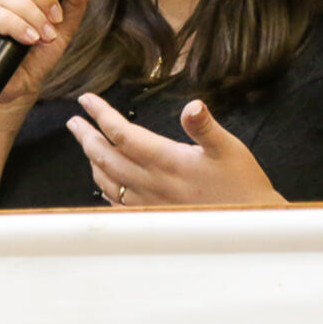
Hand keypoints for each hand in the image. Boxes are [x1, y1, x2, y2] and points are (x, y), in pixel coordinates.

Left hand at [67, 93, 286, 207]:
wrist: (248, 223)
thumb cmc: (241, 183)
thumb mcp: (229, 148)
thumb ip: (205, 127)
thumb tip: (192, 106)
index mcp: (167, 161)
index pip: (123, 134)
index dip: (101, 115)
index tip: (86, 100)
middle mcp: (151, 183)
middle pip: (106, 156)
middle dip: (86, 136)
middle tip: (74, 121)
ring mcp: (148, 202)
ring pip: (107, 180)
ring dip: (91, 159)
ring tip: (85, 142)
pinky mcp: (152, 215)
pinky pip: (116, 201)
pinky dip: (103, 185)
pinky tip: (102, 178)